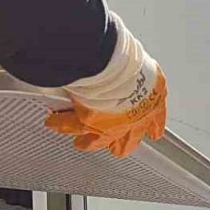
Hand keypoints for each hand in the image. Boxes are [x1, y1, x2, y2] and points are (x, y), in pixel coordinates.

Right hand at [44, 17, 166, 156]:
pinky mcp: (87, 122)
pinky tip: (53, 123)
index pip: (156, 121)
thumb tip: (137, 59)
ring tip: (82, 144)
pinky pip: (70, 125)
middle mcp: (132, 121)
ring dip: (89, 142)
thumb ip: (144, 73)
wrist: (114, 66)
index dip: (155, 128)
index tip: (155, 135)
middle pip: (129, 141)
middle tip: (119, 149)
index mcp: (151, 106)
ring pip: (98, 141)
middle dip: (123, 145)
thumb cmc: (132, 62)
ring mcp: (109, 125)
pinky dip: (60, 123)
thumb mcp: (147, 69)